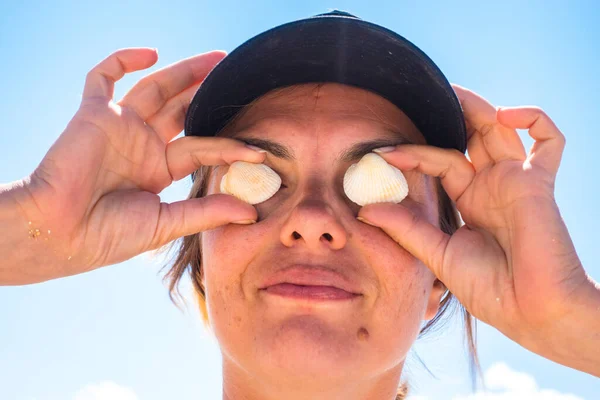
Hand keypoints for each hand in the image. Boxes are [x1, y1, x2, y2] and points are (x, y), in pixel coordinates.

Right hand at [16, 48, 264, 281]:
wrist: (58, 233)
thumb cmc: (106, 236)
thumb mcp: (166, 223)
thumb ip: (207, 212)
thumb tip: (252, 212)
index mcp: (158, 169)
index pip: (200, 149)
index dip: (228, 149)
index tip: (259, 153)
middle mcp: (141, 144)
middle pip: (180, 109)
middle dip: (205, 92)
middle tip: (233, 75)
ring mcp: (119, 127)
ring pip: (155, 88)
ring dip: (184, 72)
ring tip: (216, 59)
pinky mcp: (94, 114)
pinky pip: (103, 76)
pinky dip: (123, 60)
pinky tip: (151, 54)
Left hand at [357, 85, 599, 373]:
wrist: (532, 313)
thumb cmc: (490, 290)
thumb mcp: (438, 255)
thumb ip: (407, 229)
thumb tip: (365, 209)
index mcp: (469, 201)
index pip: (439, 162)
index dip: (412, 154)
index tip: (381, 153)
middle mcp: (491, 186)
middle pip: (471, 137)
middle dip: (451, 115)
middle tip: (425, 96)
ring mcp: (515, 182)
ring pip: (499, 130)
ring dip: (478, 108)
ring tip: (451, 93)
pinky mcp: (538, 184)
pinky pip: (549, 143)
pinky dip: (534, 121)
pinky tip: (505, 115)